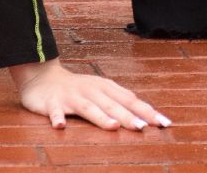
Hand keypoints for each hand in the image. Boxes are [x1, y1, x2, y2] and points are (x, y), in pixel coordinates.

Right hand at [11, 59, 169, 130]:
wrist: (43, 77)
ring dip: (100, 117)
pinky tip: (60, 126)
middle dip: (128, 116)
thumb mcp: (101, 93)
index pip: (130, 99)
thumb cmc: (79, 89)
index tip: (163, 123)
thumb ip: (120, 104)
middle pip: (112, 104)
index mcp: (105, 88)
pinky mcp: (52, 102)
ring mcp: (71, 96)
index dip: (146, 110)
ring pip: (88, 107)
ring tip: (112, 126)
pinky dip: (57, 117)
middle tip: (143, 127)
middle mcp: (91, 90)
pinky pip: (54, 111)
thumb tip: (147, 118)